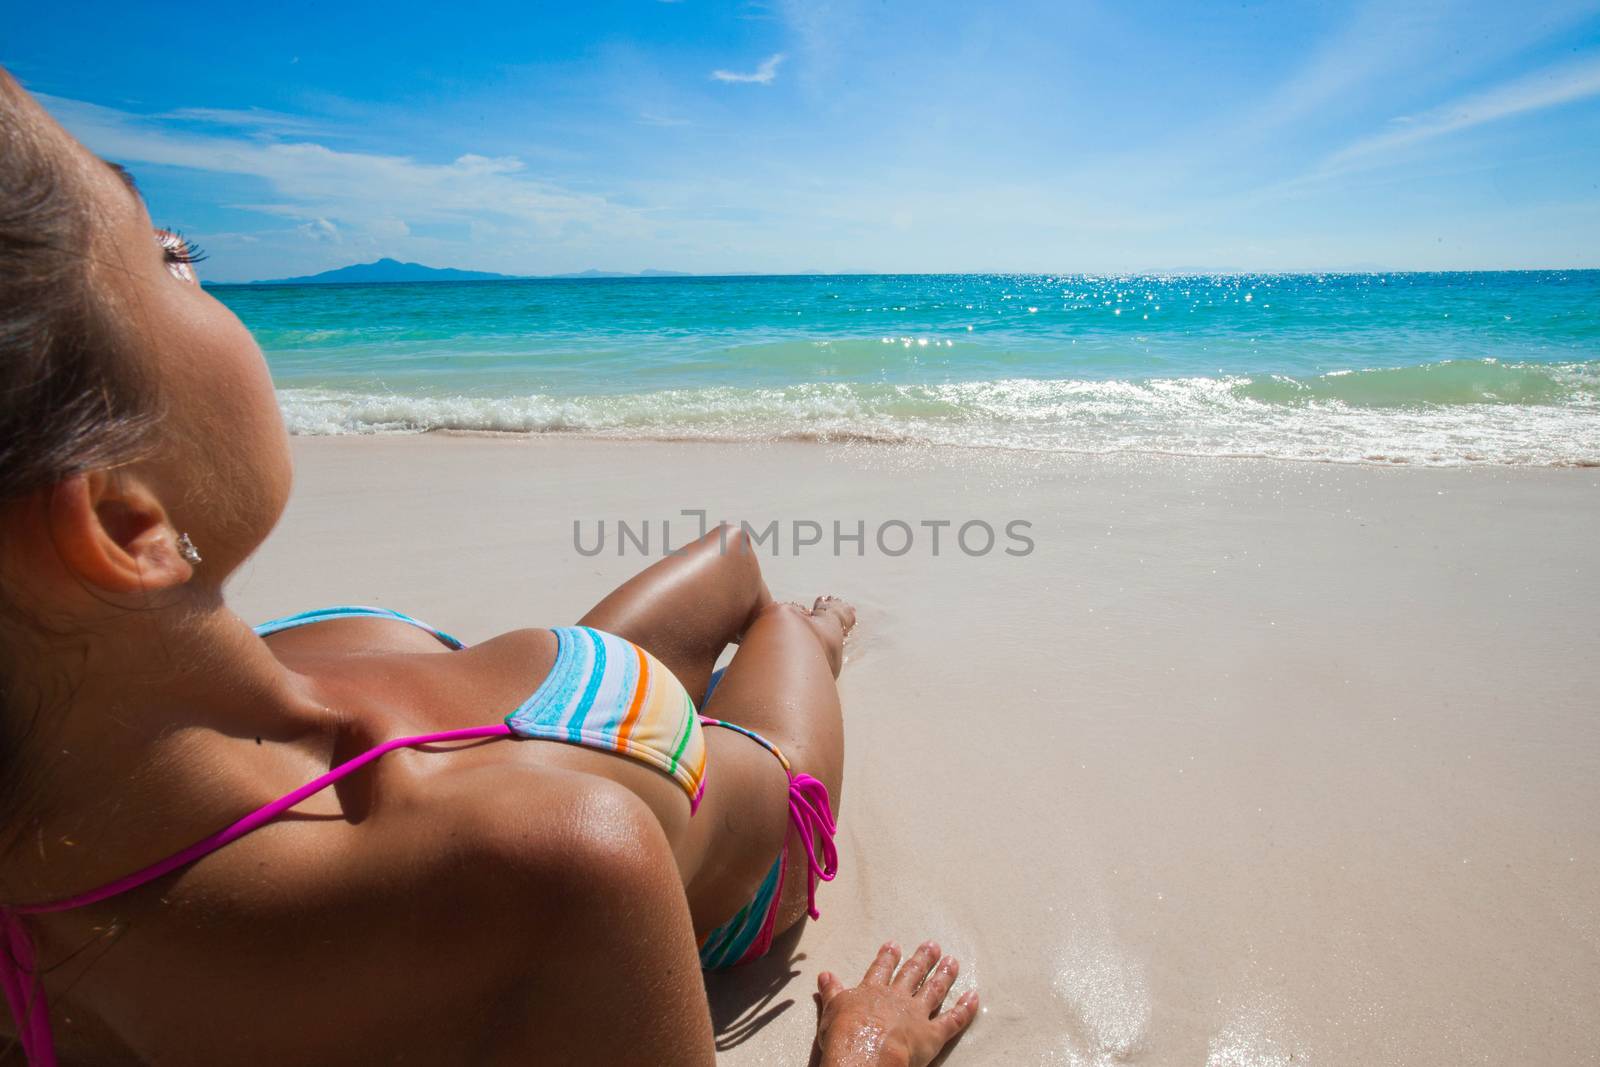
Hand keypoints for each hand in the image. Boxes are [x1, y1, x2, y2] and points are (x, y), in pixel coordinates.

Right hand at [815, 940, 979, 1066]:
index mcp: (872, 992)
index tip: (895, 944)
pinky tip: (974, 996)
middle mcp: (897, 999)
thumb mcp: (831, 1010)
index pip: (881, 970)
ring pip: (934, 991)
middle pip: (912, 974)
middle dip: (922, 959)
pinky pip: (953, 1019)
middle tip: (933, 945)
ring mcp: (916, 1015)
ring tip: (953, 962)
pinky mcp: (932, 1035)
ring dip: (944, 976)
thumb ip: (831, 992)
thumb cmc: (844, 1035)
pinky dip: (965, 1009)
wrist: (864, 1053)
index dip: (888, 957)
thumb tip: (824, 975)